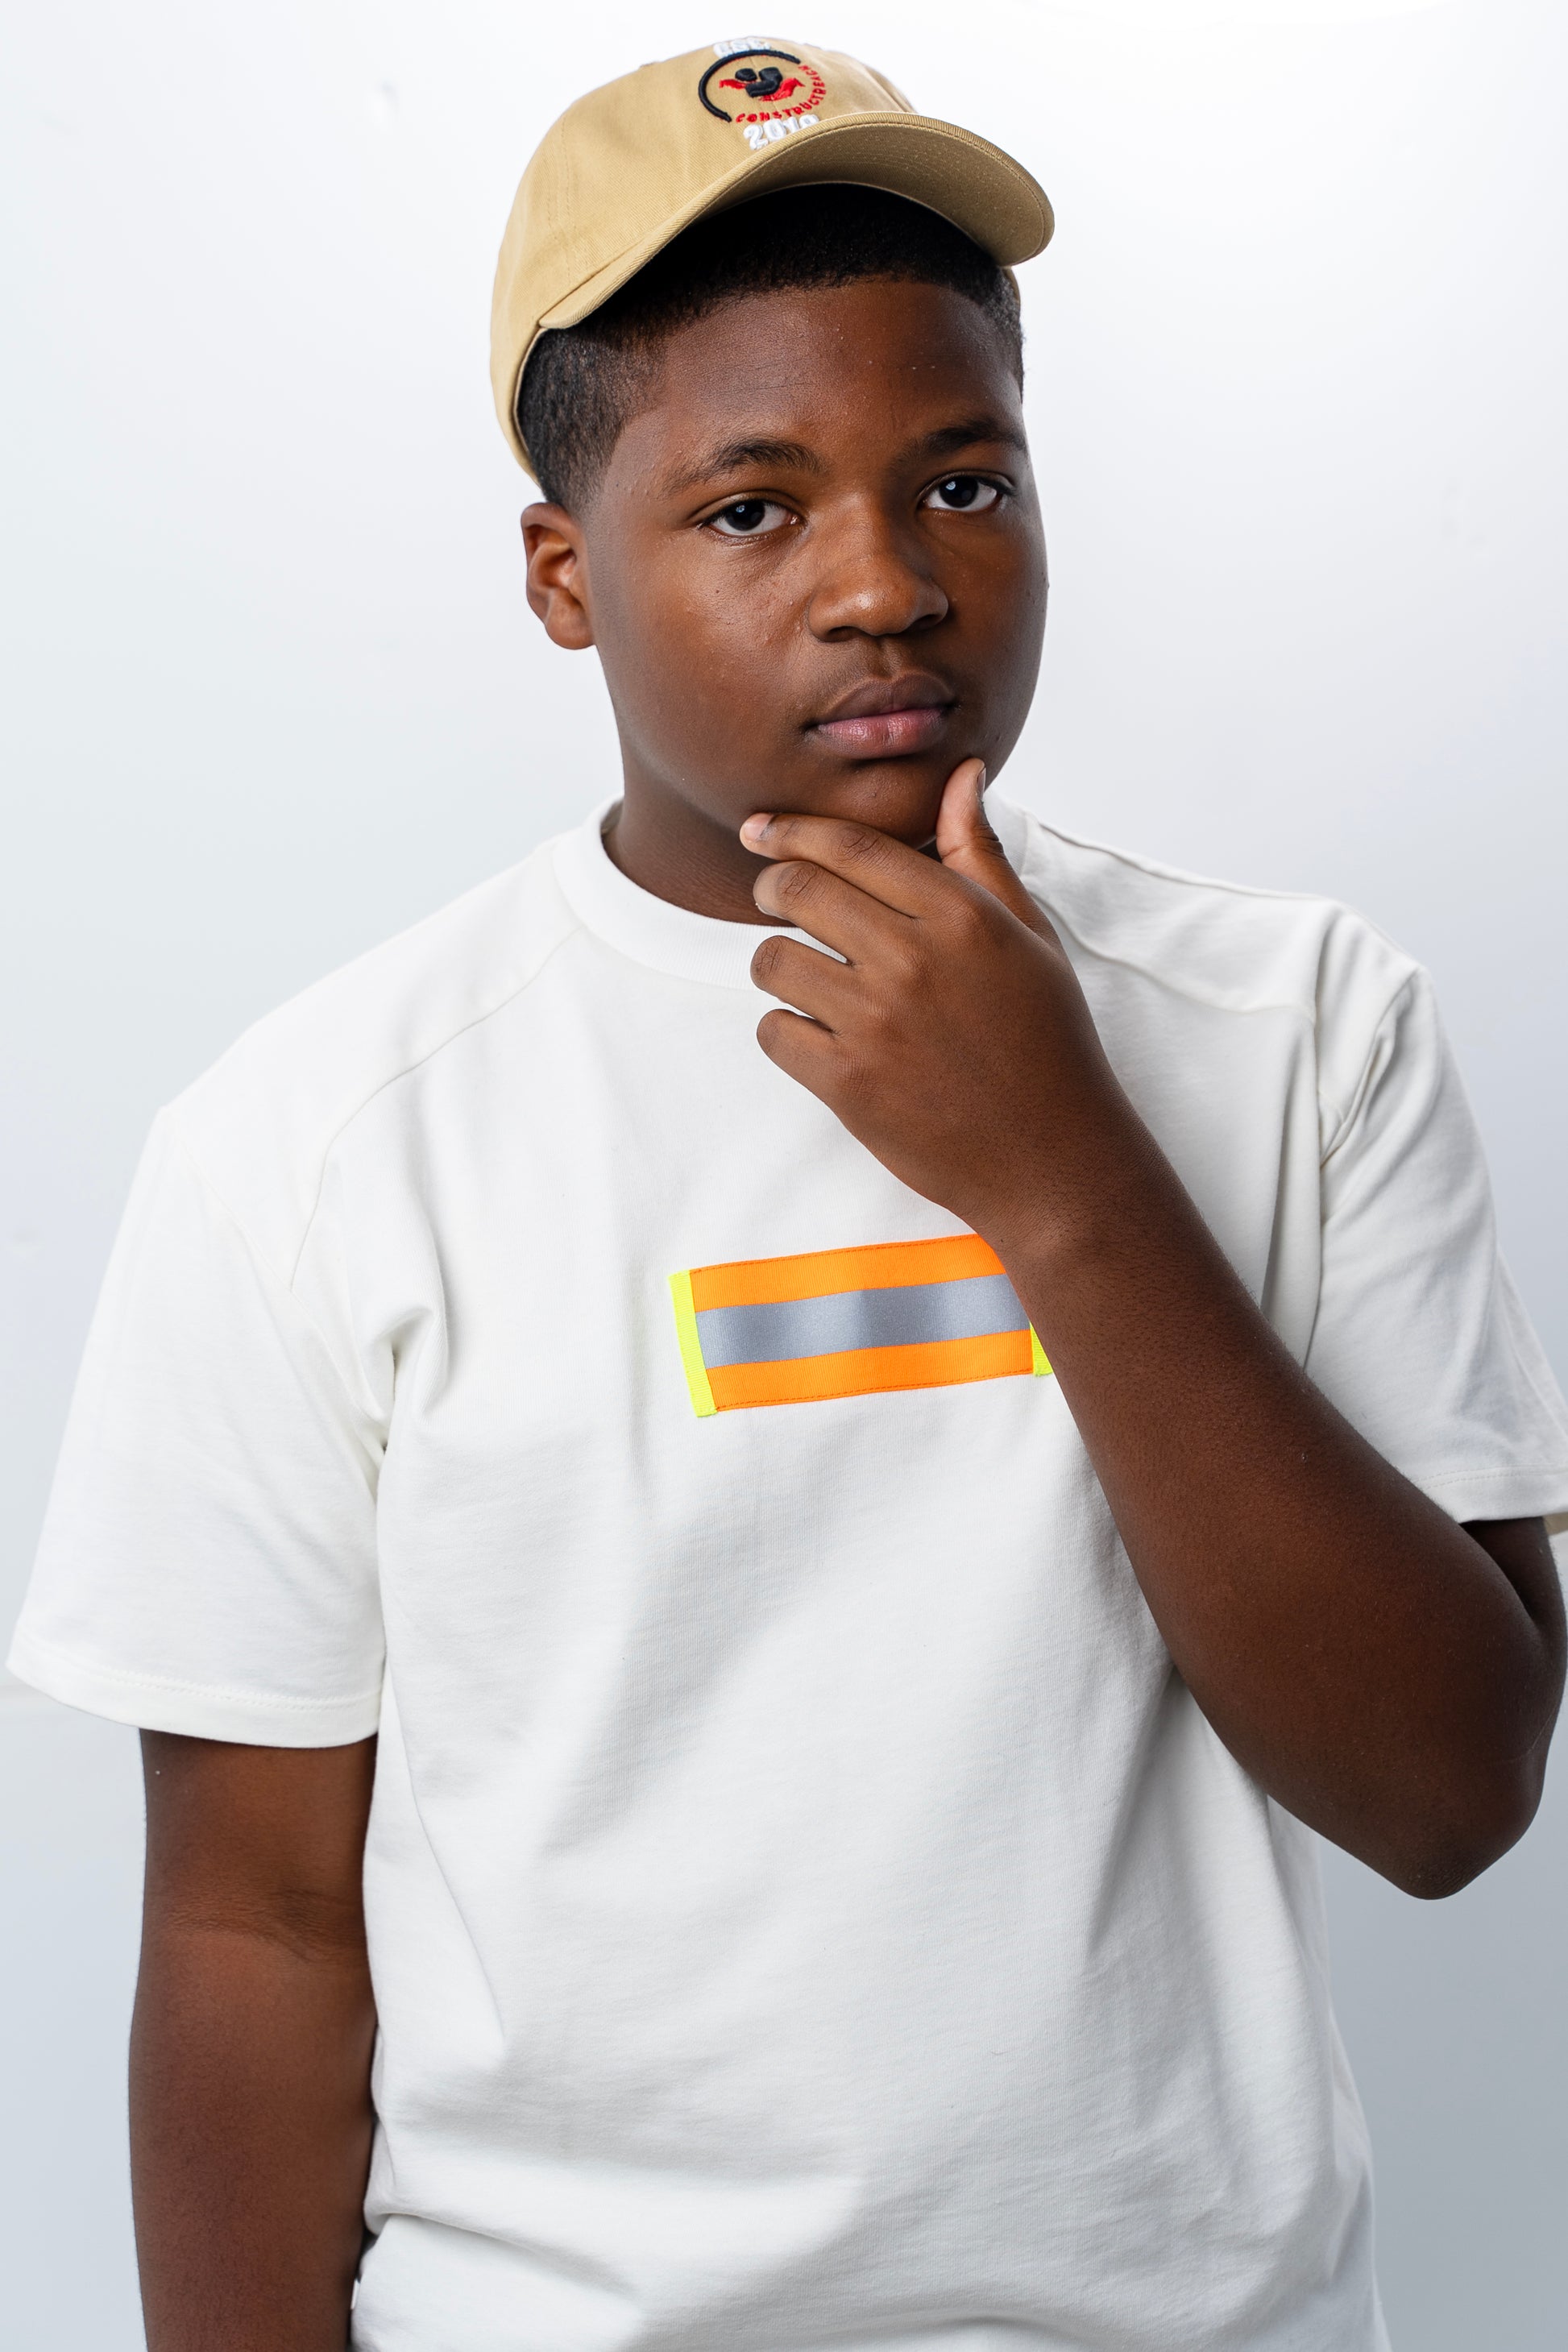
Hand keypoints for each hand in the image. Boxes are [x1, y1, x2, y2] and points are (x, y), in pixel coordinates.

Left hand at [742, 760, 1129, 1245]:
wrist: (1051, 1158)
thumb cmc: (1046, 1042)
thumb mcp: (1029, 939)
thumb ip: (980, 856)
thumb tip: (961, 776)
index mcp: (961, 917)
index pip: (852, 846)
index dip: (793, 829)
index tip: (759, 828)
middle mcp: (913, 960)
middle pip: (797, 889)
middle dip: (770, 886)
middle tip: (773, 897)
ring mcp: (877, 1023)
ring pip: (773, 960)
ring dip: (774, 963)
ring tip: (804, 978)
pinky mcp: (848, 1083)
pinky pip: (773, 1032)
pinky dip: (783, 1031)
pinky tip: (817, 1038)